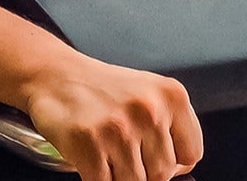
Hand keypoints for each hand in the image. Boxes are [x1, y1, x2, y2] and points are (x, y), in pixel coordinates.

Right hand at [18, 56, 203, 180]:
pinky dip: (98, 179)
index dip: (173, 162)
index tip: (153, 156)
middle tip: (122, 152)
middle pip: (163, 174)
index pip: (191, 154)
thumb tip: (179, 173)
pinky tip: (92, 159)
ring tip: (106, 153)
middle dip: (142, 171)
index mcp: (170, 96)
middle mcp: (149, 110)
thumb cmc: (101, 89)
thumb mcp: (148, 94)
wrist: (54, 75)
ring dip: (118, 175)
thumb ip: (169, 128)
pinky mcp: (89, 145)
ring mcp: (119, 128)